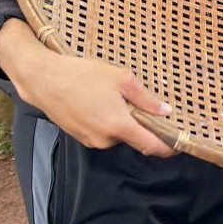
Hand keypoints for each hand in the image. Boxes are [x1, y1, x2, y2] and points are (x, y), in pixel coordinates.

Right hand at [0, 20, 174, 156]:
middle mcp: (105, 139)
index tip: (179, 144)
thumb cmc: (83, 75)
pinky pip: (103, 133)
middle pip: (135, 139)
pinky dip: (108, 122)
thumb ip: (146, 99)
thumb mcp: (121, 79)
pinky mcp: (80, 137)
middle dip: (142, 126)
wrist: (43, 79)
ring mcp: (90, 140)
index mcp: (118, 126)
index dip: (168, 148)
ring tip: (116, 99)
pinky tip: (101, 103)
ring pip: (118, 135)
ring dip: (123, 123)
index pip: (151, 146)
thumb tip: (166, 111)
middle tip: (145, 105)